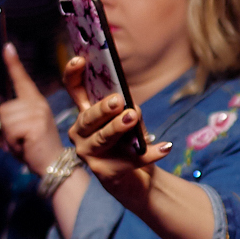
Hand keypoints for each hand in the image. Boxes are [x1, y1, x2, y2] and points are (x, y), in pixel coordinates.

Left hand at [0, 45, 65, 176]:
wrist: (53, 165)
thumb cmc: (34, 147)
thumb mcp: (23, 126)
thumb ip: (13, 114)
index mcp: (35, 100)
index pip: (22, 78)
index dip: (13, 62)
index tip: (6, 46)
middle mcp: (38, 103)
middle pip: (2, 107)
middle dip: (3, 127)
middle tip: (18, 138)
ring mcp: (38, 113)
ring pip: (4, 119)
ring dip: (6, 136)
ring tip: (21, 142)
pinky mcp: (35, 124)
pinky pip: (9, 130)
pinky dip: (12, 142)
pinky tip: (24, 146)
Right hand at [64, 54, 173, 209]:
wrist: (136, 179)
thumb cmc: (129, 143)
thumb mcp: (130, 121)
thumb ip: (127, 109)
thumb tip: (130, 106)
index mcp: (86, 115)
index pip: (75, 90)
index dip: (73, 73)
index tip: (81, 59)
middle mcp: (81, 134)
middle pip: (88, 117)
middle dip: (102, 108)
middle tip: (118, 100)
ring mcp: (89, 154)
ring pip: (103, 138)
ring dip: (118, 127)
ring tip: (132, 117)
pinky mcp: (105, 173)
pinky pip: (129, 160)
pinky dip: (150, 153)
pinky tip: (166, 147)